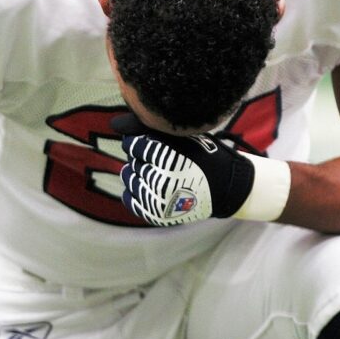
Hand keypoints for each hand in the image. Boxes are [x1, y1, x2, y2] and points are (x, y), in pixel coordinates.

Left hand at [112, 114, 289, 225]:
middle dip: (141, 156)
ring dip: (137, 171)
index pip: (135, 144)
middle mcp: (161, 181)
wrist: (226, 188)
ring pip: (130, 179)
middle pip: (133, 161)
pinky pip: (131, 200)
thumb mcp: (185, 136)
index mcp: (169, 159)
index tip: (150, 141)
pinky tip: (146, 184)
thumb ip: (151, 129)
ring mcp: (158, 201)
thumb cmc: (205, 156)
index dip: (140, 140)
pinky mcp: (157, 214)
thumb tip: (113, 123)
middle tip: (159, 158)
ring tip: (154, 169)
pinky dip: (134, 190)